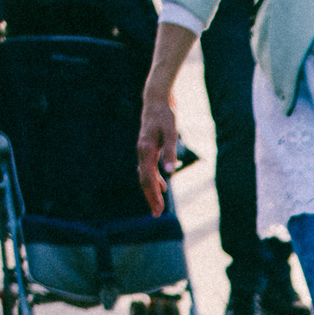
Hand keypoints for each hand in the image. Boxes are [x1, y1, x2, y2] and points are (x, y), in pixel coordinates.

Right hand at [137, 94, 180, 212]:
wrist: (156, 100)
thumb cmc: (165, 115)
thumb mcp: (172, 132)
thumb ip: (171, 152)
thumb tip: (171, 172)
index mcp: (146, 151)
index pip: (148, 179)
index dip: (153, 195)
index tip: (158, 210)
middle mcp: (142, 152)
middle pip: (144, 180)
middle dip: (151, 197)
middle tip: (157, 214)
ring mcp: (143, 150)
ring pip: (145, 175)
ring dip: (152, 190)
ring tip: (159, 205)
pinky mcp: (147, 148)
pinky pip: (148, 168)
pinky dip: (155, 178)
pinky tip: (163, 185)